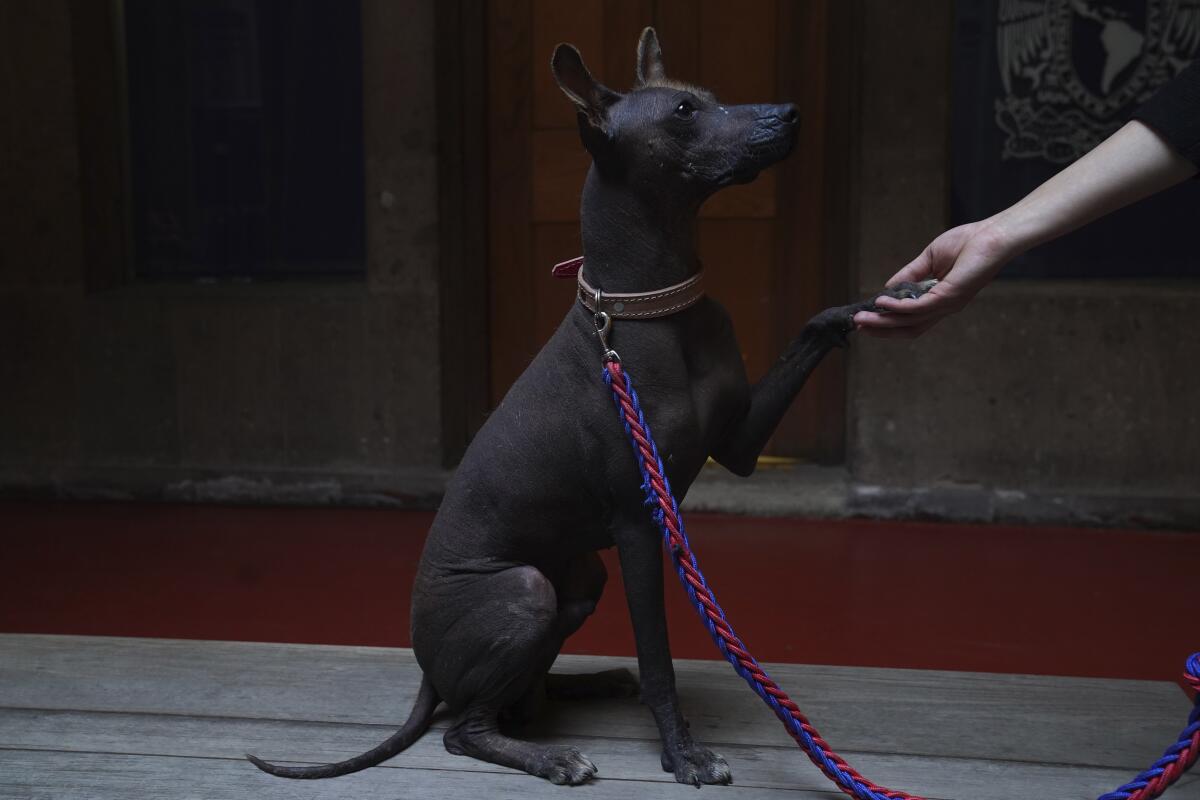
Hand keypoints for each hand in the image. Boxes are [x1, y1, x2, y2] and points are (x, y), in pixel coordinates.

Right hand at [853, 220, 1013, 337]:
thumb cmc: (968, 242)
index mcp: (941, 301)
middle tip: (858, 326)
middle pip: (908, 328)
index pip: (912, 320)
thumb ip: (910, 275)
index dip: (888, 322)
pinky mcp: (949, 296)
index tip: (866, 319)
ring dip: (883, 322)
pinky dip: (897, 307)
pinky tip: (881, 303)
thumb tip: (888, 289)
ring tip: (862, 320)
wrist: (993, 235)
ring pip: (909, 321)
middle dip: (881, 329)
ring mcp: (947, 304)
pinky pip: (918, 307)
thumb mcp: (930, 259)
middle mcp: (944, 308)